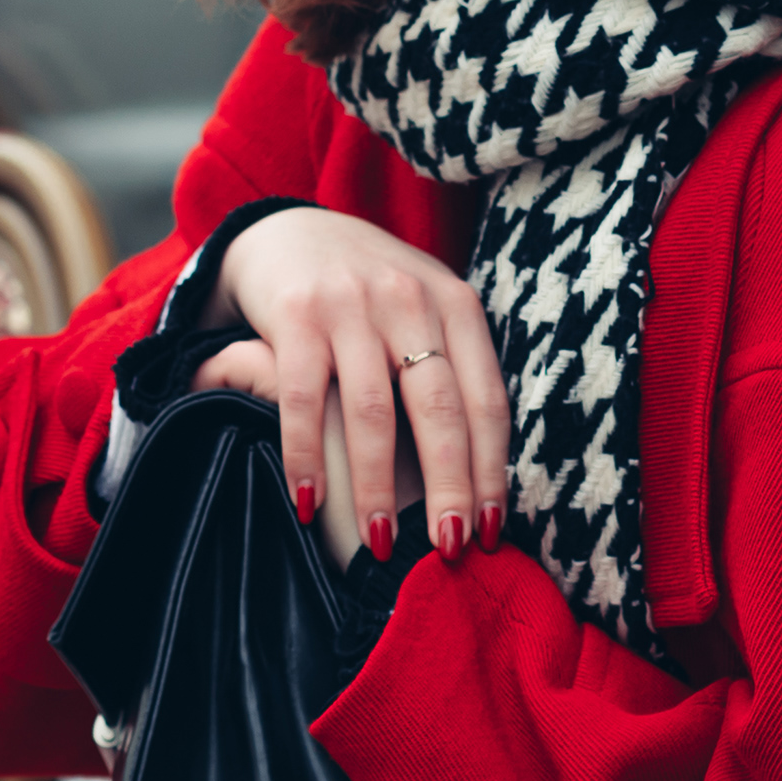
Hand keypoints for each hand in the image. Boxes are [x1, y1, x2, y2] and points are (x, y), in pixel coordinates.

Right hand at [189, 208, 508, 561]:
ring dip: (377, 485)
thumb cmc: (371, 292)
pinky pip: (304, 399)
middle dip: (448, 488)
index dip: (491, 472)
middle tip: (447, 550)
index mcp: (457, 306)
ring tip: (377, 541)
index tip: (490, 530)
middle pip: (440, 411)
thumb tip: (484, 471)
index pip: (487, 402)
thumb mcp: (427, 313)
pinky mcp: (297, 314)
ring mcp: (352, 306)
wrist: (289, 230)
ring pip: (373, 412)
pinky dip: (305, 457)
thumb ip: (455, 369)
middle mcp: (411, 301)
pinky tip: (308, 503)